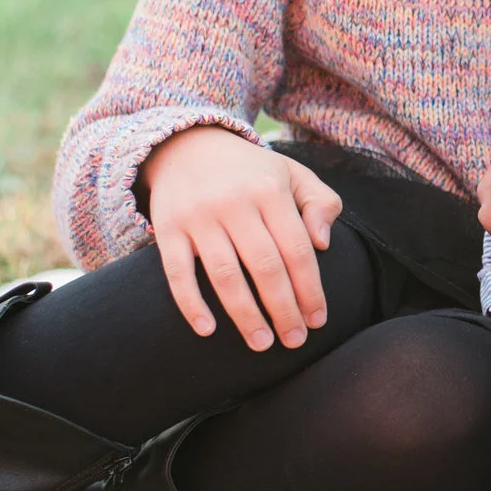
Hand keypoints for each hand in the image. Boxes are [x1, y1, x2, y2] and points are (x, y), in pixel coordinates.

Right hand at [140, 125, 341, 351]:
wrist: (187, 146)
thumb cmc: (252, 172)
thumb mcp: (293, 175)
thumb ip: (321, 203)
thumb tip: (323, 244)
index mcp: (270, 190)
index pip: (297, 249)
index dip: (310, 289)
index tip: (318, 320)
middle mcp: (234, 202)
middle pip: (265, 267)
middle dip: (283, 309)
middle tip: (294, 341)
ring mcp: (198, 216)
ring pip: (224, 275)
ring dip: (244, 315)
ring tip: (261, 344)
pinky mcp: (167, 228)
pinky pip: (178, 272)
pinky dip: (191, 303)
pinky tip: (207, 330)